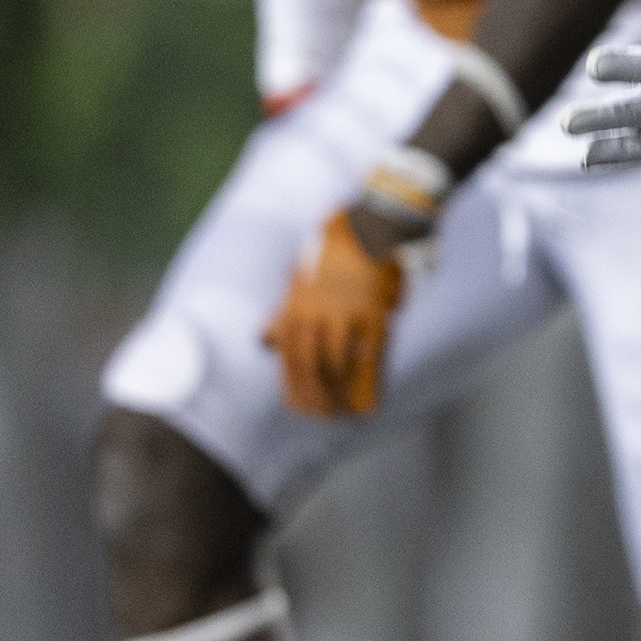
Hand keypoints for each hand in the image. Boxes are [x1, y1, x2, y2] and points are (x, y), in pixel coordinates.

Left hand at [263, 211, 406, 417]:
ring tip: (343, 413)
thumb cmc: (340, 248)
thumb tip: (265, 338)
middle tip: (322, 417)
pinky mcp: (375, 311)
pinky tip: (370, 399)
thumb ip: (286, 309)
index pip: (287, 354)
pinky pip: (370, 354)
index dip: (293, 384)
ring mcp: (346, 311)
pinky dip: (368, 381)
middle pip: (307, 364)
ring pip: (335, 362)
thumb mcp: (302, 274)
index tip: (299, 406)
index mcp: (297, 302)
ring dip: (338, 393)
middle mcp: (316, 310)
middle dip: (312, 395)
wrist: (375, 222)